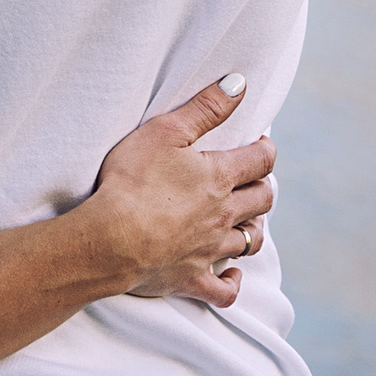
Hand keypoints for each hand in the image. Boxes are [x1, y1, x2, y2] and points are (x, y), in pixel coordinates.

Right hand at [78, 75, 275, 308]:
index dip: (264, 149)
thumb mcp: (165, 131)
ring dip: (252, 228)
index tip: (260, 143)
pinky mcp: (192, 279)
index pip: (260, 160)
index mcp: (219, 177)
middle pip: (262, 201)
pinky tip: (233, 273)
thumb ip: (205, 107)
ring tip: (246, 218)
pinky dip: (233, 282)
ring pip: (249, 241)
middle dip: (262, 186)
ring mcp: (210, 251)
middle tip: (252, 178)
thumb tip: (240, 85)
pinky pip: (225, 290)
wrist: (111, 240)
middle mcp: (223, 215)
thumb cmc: (132, 180)